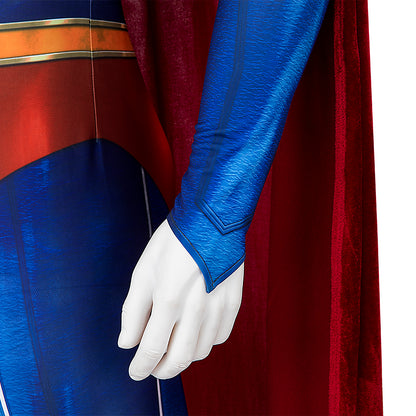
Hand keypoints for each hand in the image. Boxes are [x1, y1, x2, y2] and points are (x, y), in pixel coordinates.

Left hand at [117, 219, 243, 379]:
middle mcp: (196, 309)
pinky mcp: (234, 302)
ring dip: (183, 356)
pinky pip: (220, 336)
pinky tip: (195, 330)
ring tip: (173, 346)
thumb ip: (133, 310)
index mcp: (168, 299)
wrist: (210, 220)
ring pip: (201, 351)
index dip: (141, 367)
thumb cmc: (173, 242)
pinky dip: (205, 342)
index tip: (135, 371)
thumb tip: (127, 343)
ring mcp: (218, 306)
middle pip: (180, 359)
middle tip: (153, 367)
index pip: (152, 349)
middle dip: (162, 371)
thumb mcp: (144, 271)